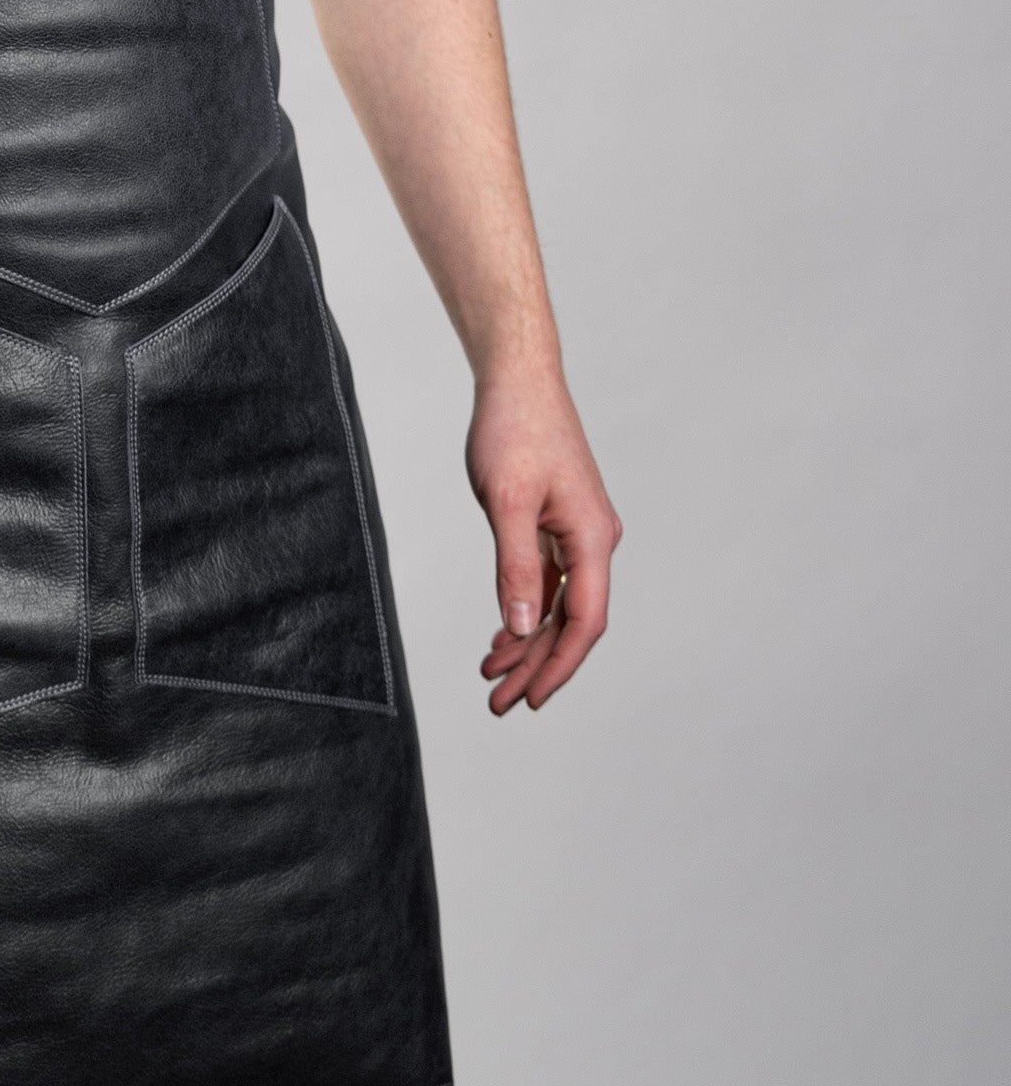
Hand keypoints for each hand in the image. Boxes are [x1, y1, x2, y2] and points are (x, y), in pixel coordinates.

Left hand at [467, 366, 621, 713]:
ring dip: (527, 644)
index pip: (584, 623)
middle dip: (537, 667)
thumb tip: (524, 627)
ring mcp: (576, 533)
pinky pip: (546, 583)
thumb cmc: (512, 431)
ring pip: (557, 605)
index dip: (558, 668)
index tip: (529, 702)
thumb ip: (516, 566)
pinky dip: (524, 611)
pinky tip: (502, 636)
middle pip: (572, 622)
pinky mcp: (556, 523)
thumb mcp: (506, 502)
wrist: (516, 380)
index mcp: (592, 539)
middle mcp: (594, 541)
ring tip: (492, 678)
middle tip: (498, 705)